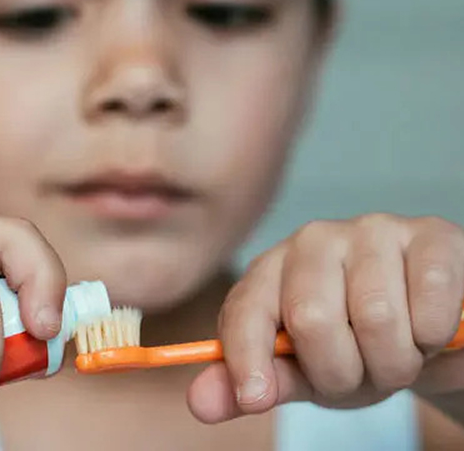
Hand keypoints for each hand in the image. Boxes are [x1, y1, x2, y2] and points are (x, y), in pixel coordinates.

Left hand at [188, 214, 463, 422]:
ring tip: (398, 352)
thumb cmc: (354, 350)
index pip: (245, 311)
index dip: (247, 359)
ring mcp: (371, 231)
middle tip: (363, 374)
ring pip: (376, 315)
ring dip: (395, 361)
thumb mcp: (301, 373)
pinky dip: (435, 335)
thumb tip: (199, 402)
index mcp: (271, 273)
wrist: (428, 332)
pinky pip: (430, 296)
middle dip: (342, 372)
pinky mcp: (430, 234)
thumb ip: (252, 383)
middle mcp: (313, 242)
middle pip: (311, 318)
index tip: (255, 397)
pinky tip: (430, 328)